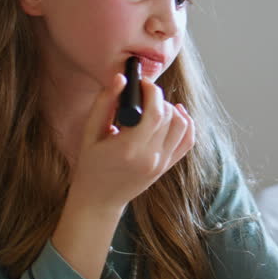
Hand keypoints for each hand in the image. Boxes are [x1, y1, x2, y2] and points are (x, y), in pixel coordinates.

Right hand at [68, 73, 195, 211]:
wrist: (99, 200)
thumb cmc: (90, 165)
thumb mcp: (90, 132)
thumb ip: (104, 103)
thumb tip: (121, 78)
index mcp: (129, 149)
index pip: (155, 112)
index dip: (152, 91)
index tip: (141, 83)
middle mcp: (150, 157)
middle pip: (169, 116)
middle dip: (159, 97)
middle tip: (143, 93)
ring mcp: (161, 164)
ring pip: (182, 126)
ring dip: (171, 109)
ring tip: (154, 106)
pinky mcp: (166, 167)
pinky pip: (187, 141)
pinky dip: (187, 124)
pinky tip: (176, 114)